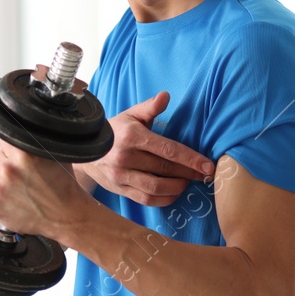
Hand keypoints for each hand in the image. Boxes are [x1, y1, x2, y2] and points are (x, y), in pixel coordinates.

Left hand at [0, 141, 90, 242]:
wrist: (65, 216)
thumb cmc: (62, 188)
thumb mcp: (54, 154)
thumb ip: (34, 141)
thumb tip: (25, 128)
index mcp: (23, 155)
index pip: (6, 139)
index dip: (15, 147)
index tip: (21, 155)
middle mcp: (8, 170)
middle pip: (0, 158)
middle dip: (11, 165)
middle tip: (28, 176)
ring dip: (6, 181)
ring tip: (25, 190)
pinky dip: (3, 197)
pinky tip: (19, 200)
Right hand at [79, 91, 215, 207]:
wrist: (86, 151)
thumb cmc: (115, 131)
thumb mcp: (130, 115)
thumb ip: (150, 107)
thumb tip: (166, 95)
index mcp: (132, 136)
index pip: (168, 150)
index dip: (191, 159)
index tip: (208, 165)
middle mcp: (126, 157)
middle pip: (165, 169)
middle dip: (189, 173)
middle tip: (205, 175)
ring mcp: (122, 176)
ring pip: (157, 188)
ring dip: (177, 187)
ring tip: (187, 182)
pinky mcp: (120, 190)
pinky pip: (147, 200)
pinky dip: (164, 199)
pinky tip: (173, 192)